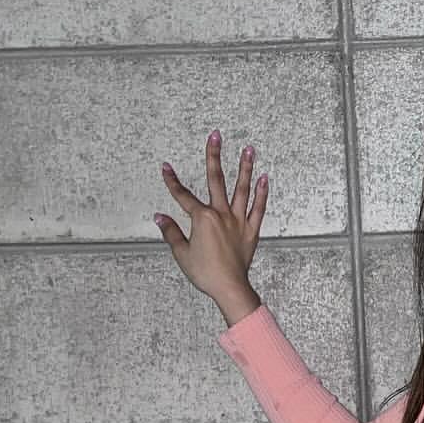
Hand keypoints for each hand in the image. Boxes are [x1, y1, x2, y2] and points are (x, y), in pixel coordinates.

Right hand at [155, 132, 266, 306]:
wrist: (229, 287)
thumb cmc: (205, 272)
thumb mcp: (181, 253)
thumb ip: (171, 232)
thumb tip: (159, 218)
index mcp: (202, 219)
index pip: (182, 196)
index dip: (172, 181)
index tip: (166, 167)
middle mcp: (221, 214)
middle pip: (215, 179)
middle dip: (213, 155)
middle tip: (215, 135)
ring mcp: (238, 220)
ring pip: (241, 188)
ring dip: (245, 167)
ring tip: (248, 149)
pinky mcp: (251, 229)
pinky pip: (258, 208)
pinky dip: (262, 193)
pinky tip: (264, 178)